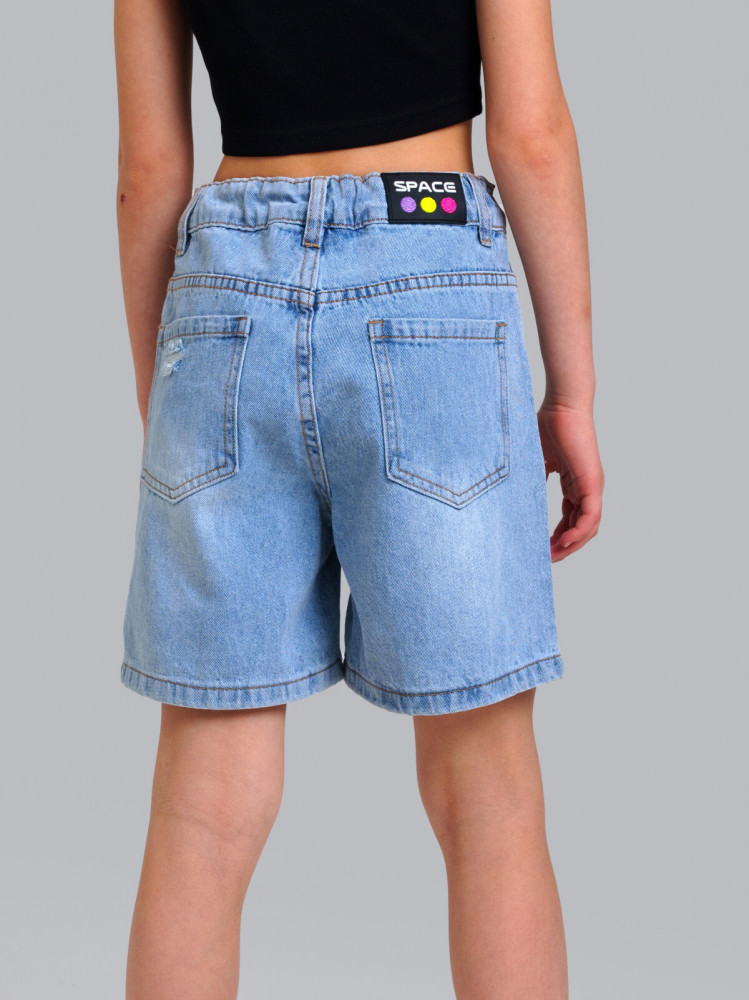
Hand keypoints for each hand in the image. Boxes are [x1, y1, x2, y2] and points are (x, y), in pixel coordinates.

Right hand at [537, 402, 603, 561]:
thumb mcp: (535, 461)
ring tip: (553, 557)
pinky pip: (590, 516)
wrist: (562, 406)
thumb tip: (513, 497)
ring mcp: (592, 486)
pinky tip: (565, 543)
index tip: (542, 550)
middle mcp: (586, 488)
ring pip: (588, 526)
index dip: (558, 537)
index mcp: (574, 483)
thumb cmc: (548, 426)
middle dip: (564, 547)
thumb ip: (530, 480)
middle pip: (581, 528)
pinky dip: (579, 532)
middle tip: (546, 560)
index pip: (570, 518)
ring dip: (572, 545)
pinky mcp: (593, 482)